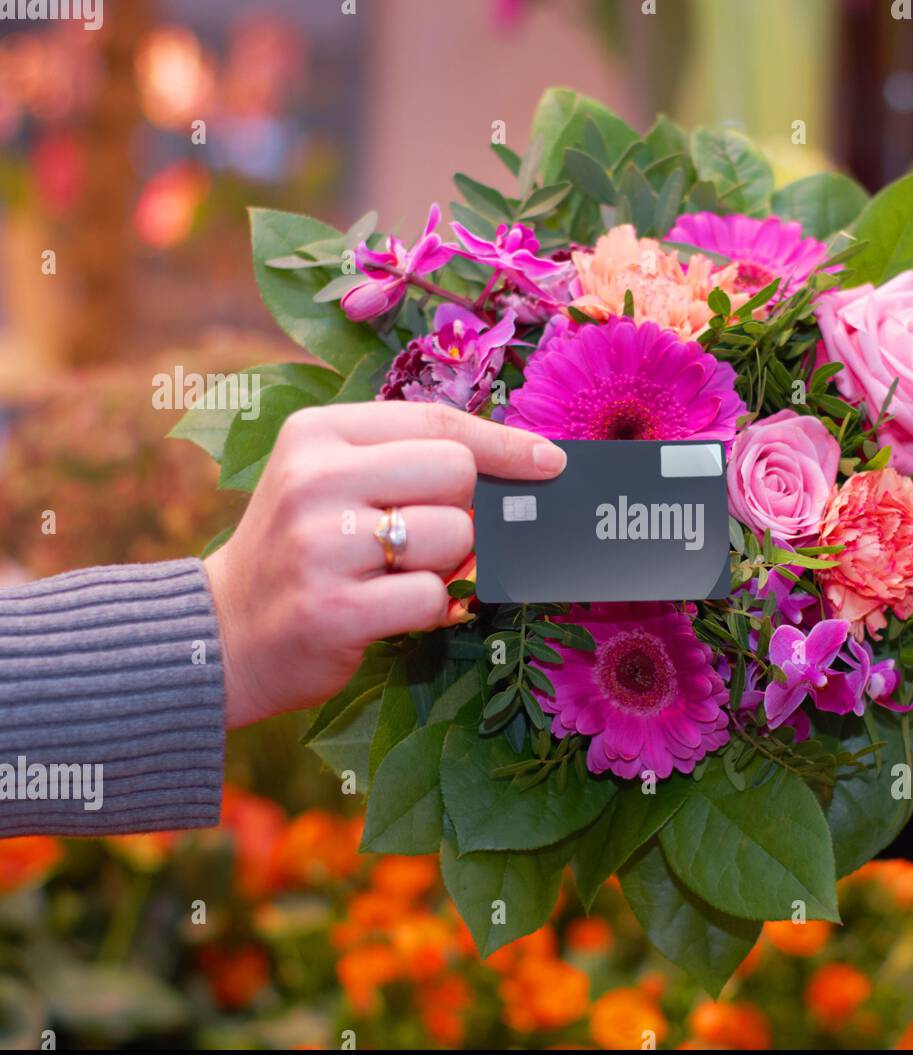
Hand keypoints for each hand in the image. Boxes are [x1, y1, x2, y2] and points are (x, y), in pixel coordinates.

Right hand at [204, 402, 565, 729]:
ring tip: (395, 575)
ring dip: (445, 565)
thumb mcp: (332, 482)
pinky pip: (434, 598)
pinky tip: (390, 611)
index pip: (437, 423)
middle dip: (463, 512)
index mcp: (317, 433)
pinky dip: (431, 611)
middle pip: (457, 474)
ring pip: (453, 537)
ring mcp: (320, 545)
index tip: (549, 462)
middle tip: (424, 539)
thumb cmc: (300, 550)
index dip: (504, 444)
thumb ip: (406, 463)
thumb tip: (519, 466)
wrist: (221, 631)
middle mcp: (314, 480)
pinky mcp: (333, 609)